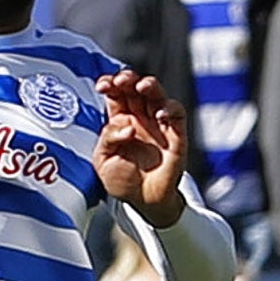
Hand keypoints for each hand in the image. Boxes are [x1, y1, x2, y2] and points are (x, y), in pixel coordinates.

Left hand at [94, 70, 187, 227]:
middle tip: (122, 80)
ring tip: (142, 86)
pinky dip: (170, 109)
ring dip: (150, 86)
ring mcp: (158, 125)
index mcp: (120, 120)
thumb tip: (126, 128)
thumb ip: (107, 139)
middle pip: (135, 88)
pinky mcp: (176, 135)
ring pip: (157, 95)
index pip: (116, 94)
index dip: (110, 84)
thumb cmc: (122, 180)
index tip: (103, 85)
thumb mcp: (102, 161)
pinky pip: (177, 114)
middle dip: (128, 79)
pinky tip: (160, 114)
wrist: (144, 201)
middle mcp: (140, 118)